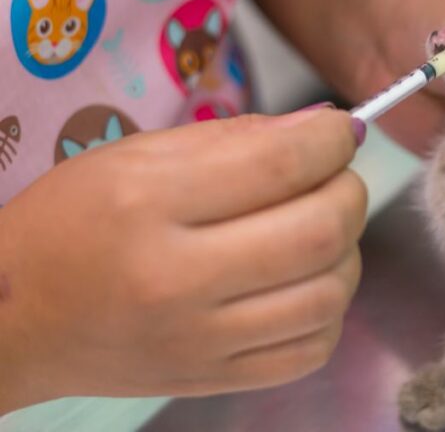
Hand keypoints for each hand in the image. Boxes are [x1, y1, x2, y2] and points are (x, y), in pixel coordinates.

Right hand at [0, 109, 365, 412]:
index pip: (280, 165)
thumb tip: (327, 126)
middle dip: (350, 193)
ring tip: (321, 234)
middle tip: (337, 180)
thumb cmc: (73, 225)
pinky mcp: (215, 380)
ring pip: (329, 294)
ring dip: (347, 253)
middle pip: (319, 233)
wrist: (17, 321)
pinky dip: (329, 311)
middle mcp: (177, 279)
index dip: (332, 141)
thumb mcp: (135, 157)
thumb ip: (237, 138)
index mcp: (149, 204)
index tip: (339, 134)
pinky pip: (313, 348)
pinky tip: (305, 285)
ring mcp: (200, 340)